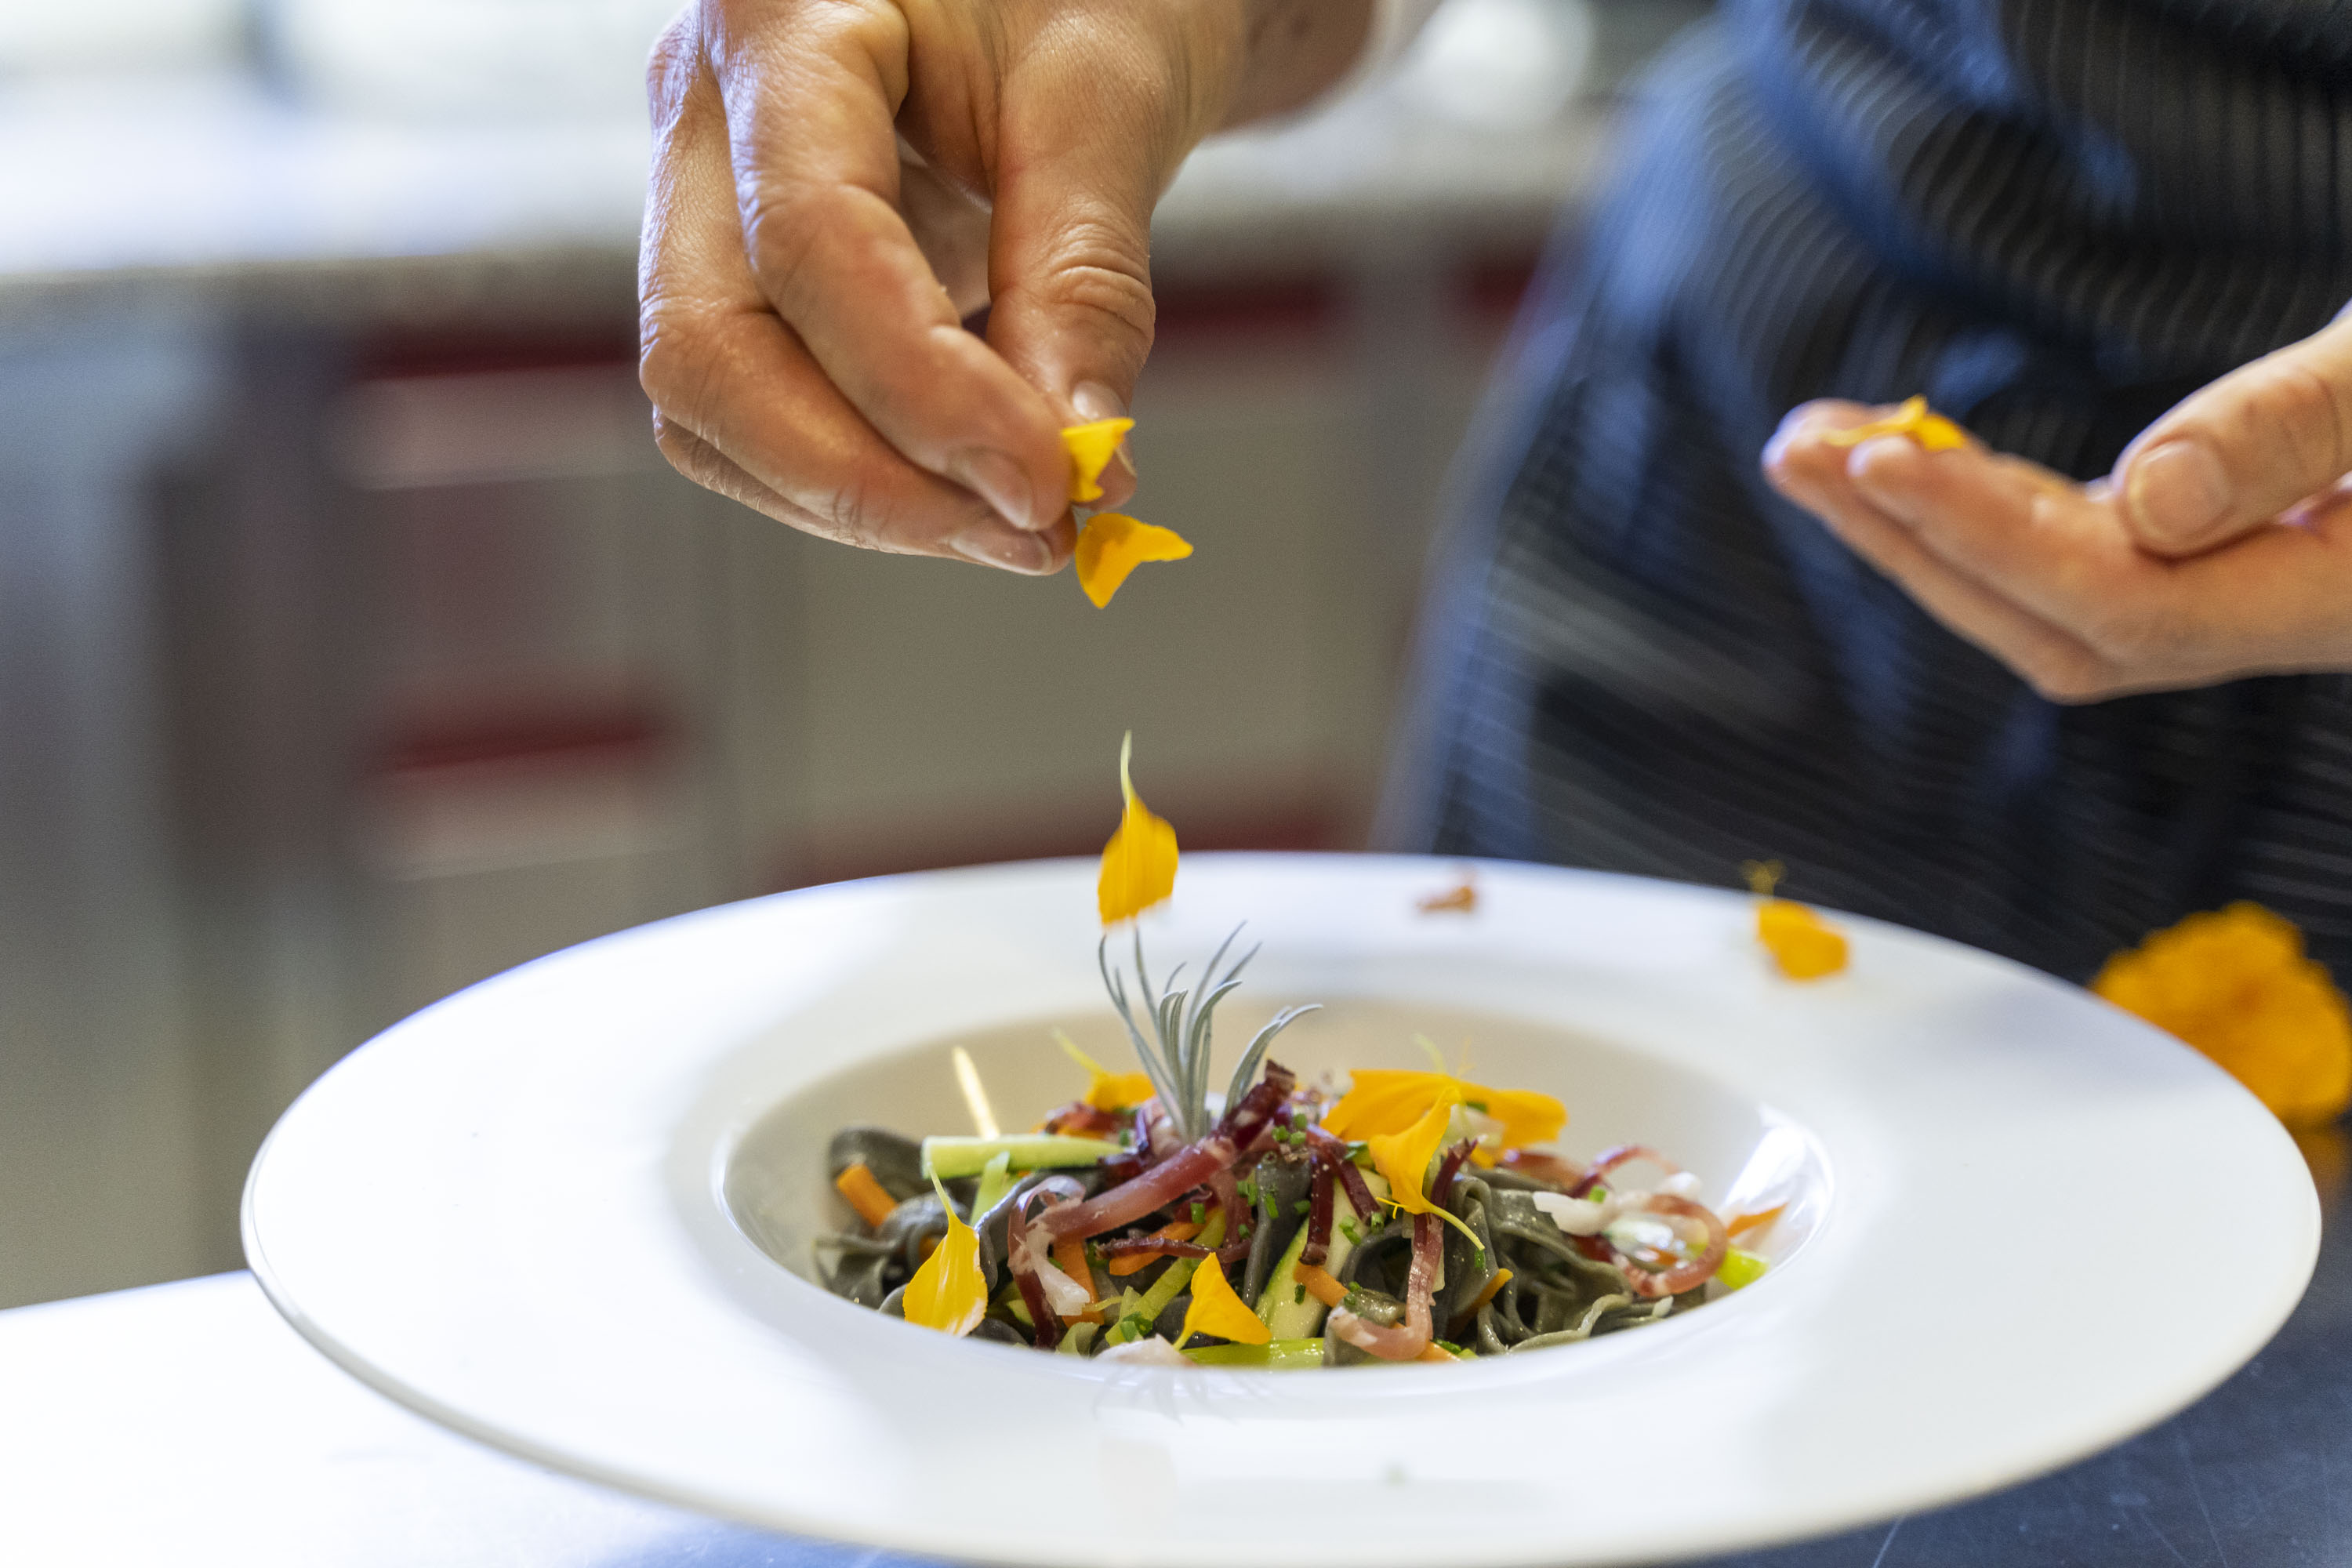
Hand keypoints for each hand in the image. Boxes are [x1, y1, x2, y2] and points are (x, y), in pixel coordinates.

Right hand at [638, 0, 1369, 573]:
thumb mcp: (1113, 96)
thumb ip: (1087, 277)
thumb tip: (1079, 459)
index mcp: (778, 20)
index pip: (808, 239)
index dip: (925, 390)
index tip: (1052, 484)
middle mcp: (702, 113)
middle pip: (709, 351)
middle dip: (869, 478)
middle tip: (1033, 533)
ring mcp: (703, 202)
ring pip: (716, 411)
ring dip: (869, 502)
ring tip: (1024, 523)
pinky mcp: (745, 282)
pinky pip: (759, 419)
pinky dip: (869, 481)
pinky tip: (979, 488)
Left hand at [1763, 310, 2351, 701]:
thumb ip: (2301, 430)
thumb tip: (2152, 500)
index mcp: (2337, 599)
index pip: (2127, 603)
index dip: (1990, 537)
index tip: (1881, 460)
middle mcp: (2279, 614)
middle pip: (2054, 618)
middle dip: (1911, 538)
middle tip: (1794, 451)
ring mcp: (2247, 585)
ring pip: (2050, 585)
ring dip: (1921, 518)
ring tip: (1810, 442)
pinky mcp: (2225, 543)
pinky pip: (2078, 543)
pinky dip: (1983, 498)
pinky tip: (1903, 451)